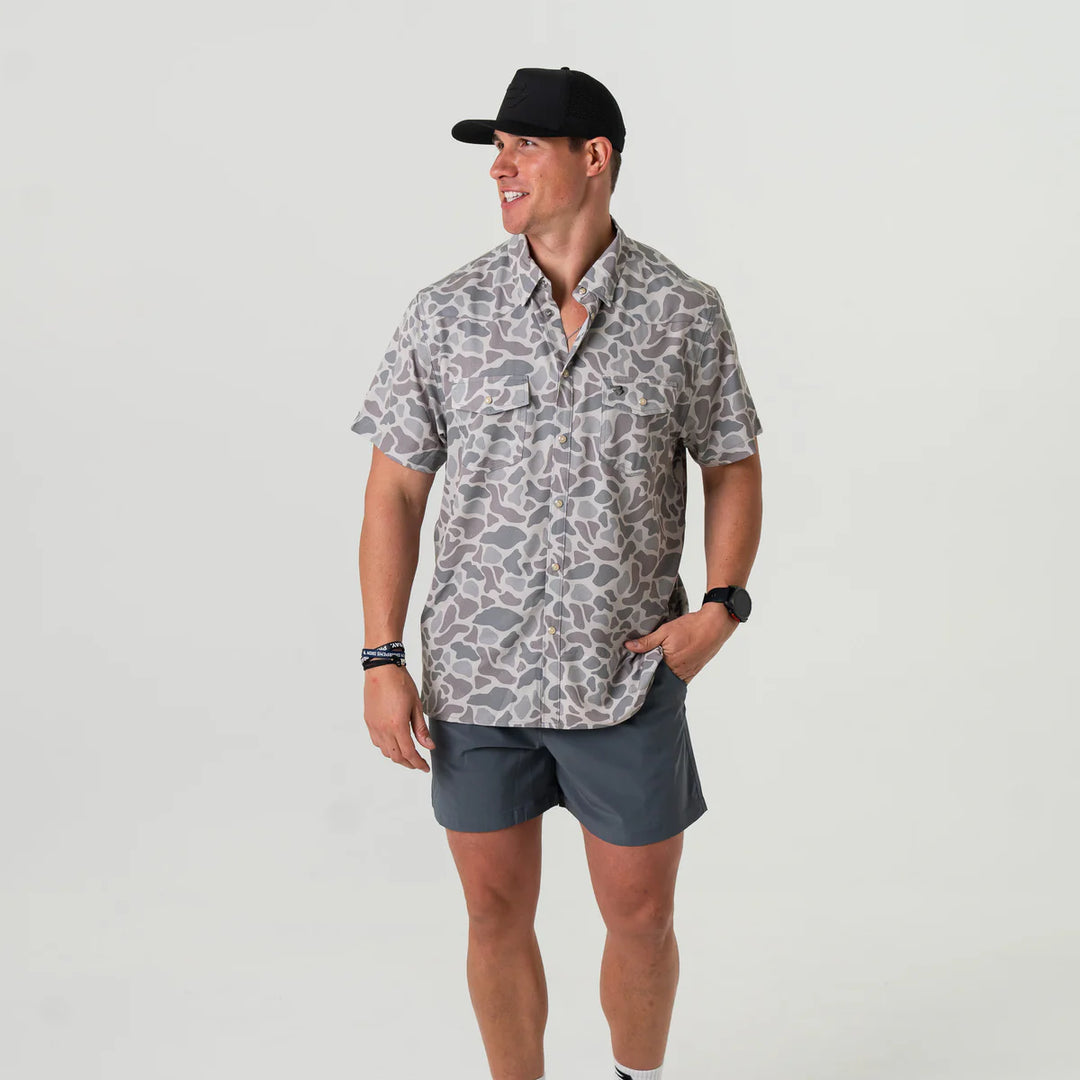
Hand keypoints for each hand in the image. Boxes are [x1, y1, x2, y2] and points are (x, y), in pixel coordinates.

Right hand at [363, 664, 435, 771]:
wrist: (381, 669)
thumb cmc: (401, 683)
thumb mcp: (416, 705)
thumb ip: (421, 729)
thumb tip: (429, 746)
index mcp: (397, 726)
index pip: (409, 753)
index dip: (418, 763)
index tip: (425, 768)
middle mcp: (383, 729)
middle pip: (396, 756)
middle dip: (408, 763)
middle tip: (419, 764)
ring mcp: (374, 726)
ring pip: (385, 751)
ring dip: (397, 757)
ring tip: (408, 755)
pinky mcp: (369, 721)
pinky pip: (376, 742)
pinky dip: (386, 748)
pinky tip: (394, 743)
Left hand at [623, 605, 739, 683]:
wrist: (715, 625)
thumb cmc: (691, 627)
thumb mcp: (665, 630)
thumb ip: (647, 641)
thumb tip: (629, 646)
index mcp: (669, 664)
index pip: (648, 672)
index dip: (640, 668)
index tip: (631, 665)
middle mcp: (678, 673)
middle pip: (658, 677)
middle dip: (650, 671)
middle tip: (641, 663)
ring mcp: (687, 674)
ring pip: (668, 677)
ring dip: (661, 672)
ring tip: (654, 662)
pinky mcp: (693, 672)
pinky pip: (678, 677)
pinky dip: (671, 672)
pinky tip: (667, 664)